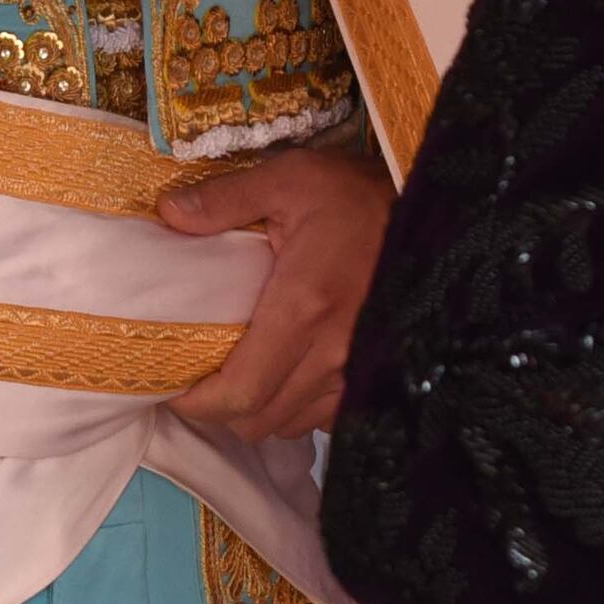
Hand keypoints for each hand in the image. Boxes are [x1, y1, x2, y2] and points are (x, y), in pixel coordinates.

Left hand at [158, 142, 392, 438]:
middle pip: (260, 419)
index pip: (241, 391)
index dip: (200, 404)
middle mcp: (333, 351)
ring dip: (259, 409)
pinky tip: (286, 376)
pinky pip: (324, 419)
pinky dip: (296, 408)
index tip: (176, 388)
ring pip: (289, 424)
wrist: (434, 213)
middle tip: (201, 379)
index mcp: (303, 306)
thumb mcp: (289, 178)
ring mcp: (359, 371)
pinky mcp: (377, 377)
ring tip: (241, 375)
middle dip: (222, 409)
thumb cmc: (356, 195)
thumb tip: (168, 213)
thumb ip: (226, 199)